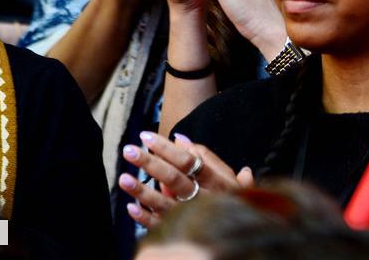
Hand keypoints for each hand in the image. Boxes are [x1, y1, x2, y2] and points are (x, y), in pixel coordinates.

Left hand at [118, 131, 253, 227]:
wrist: (245, 229)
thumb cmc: (233, 196)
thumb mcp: (228, 175)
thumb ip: (206, 156)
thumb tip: (180, 138)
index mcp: (217, 181)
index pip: (189, 160)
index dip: (166, 148)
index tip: (146, 137)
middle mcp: (205, 198)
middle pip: (174, 179)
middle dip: (150, 164)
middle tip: (129, 150)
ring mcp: (193, 216)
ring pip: (165, 203)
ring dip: (142, 191)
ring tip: (123, 178)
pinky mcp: (183, 232)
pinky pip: (162, 226)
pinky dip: (146, 218)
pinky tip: (131, 208)